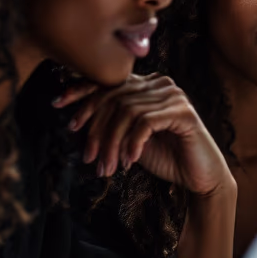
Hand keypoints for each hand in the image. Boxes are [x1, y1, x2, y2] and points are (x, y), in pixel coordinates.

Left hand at [55, 74, 233, 194]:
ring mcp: (174, 96)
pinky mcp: (184, 113)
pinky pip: (145, 122)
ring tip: (107, 167)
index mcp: (147, 85)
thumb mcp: (129, 139)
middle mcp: (161, 84)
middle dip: (96, 129)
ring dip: (112, 143)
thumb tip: (76, 121)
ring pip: (126, 112)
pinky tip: (128, 162)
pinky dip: (132, 144)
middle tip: (88, 157)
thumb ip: (111, 125)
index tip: (58, 103)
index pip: (109, 81)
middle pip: (114, 98)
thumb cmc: (165, 157)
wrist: (199, 177)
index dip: (81, 90)